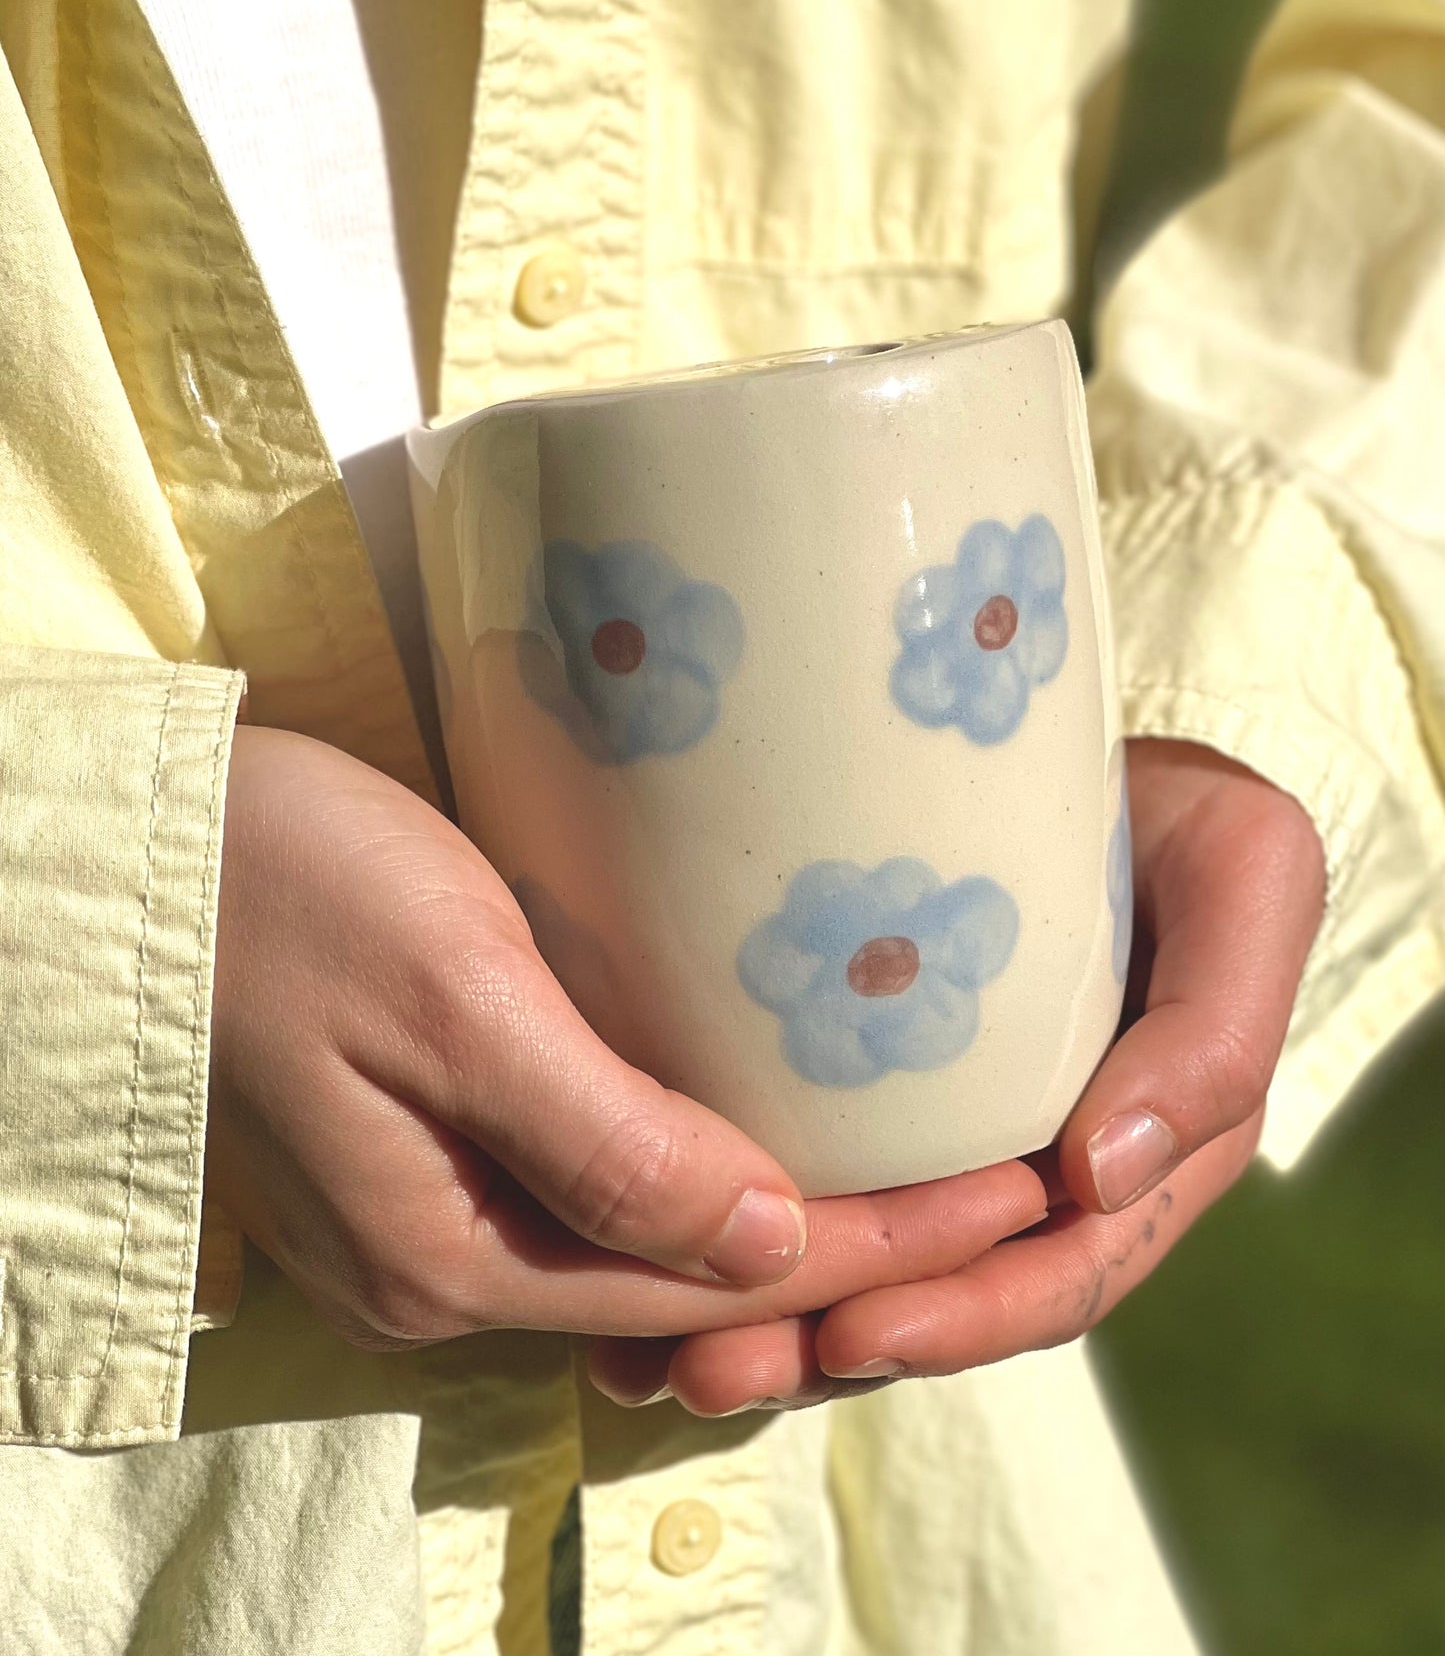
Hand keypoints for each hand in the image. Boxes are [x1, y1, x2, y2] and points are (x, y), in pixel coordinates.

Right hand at [206, 727, 1045, 1350]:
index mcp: (460, 1251)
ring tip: (915, 1160)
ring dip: (782, 1219)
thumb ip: (605, 1139)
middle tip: (1003, 1172)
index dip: (887, 1241)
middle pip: (699, 1288)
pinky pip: (598, 1199)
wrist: (139, 841)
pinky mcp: (426, 1150)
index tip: (1021, 1186)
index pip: (727, 1278)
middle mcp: (449, 1265)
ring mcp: (433, 1213)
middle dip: (859, 1246)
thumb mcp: (452, 993)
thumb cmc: (286, 884)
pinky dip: (700, 1179)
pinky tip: (762, 1129)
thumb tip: (769, 1244)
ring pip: (652, 1251)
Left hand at [586, 740, 1325, 1412]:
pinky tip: (640, 1262)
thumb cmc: (1188, 815)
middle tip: (709, 1369)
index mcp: (1138, 1156)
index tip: (854, 1334)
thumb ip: (1213, 1031)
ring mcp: (953, 1142)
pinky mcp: (872, 1100)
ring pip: (861, 1266)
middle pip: (936, 1299)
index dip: (963, 1320)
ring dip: (764, 1322)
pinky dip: (736, 1236)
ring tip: (652, 1350)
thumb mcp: (1246, 880)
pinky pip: (808, 1183)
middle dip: (826, 1346)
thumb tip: (1100, 1179)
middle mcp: (1039, 1173)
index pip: (1055, 1277)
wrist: (1080, 758)